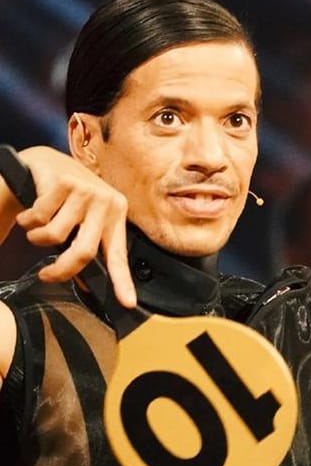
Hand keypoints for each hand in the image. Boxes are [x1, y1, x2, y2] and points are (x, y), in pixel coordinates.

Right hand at [11, 147, 135, 307]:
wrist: (48, 163)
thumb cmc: (68, 199)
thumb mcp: (84, 221)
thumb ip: (86, 246)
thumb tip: (84, 285)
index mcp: (117, 216)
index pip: (119, 255)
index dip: (122, 281)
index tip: (128, 303)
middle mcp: (106, 203)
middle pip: (83, 252)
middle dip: (60, 270)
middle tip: (45, 275)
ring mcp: (86, 191)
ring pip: (54, 236)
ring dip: (37, 238)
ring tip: (36, 229)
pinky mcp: (64, 182)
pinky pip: (38, 218)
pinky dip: (27, 220)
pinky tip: (30, 212)